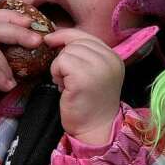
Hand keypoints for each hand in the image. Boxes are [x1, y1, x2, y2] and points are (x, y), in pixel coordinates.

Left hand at [44, 29, 124, 145]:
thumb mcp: (95, 73)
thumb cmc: (90, 103)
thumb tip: (57, 36)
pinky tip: (63, 87)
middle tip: (66, 78)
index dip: (65, 36)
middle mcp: (109, 59)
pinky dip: (56, 73)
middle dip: (64, 57)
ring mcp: (98, 67)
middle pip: (75, 42)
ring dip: (59, 67)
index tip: (51, 41)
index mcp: (114, 57)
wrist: (95, 128)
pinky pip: (60, 62)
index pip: (86, 35)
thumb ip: (85, 55)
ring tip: (67, 84)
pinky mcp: (83, 77)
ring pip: (66, 52)